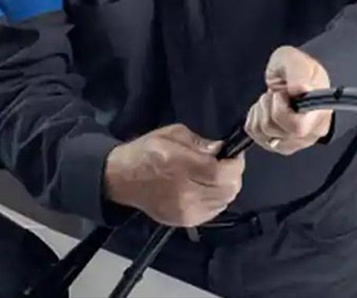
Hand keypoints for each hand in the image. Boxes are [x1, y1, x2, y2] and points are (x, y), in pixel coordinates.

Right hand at [103, 123, 243, 227]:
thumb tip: (220, 150)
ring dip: (225, 188)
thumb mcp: (171, 134)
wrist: (122, 179)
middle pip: (228, 190)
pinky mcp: (185, 222)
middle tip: (226, 165)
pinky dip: (216, 199)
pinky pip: (214, 211)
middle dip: (233, 175)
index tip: (233, 154)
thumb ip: (199, 142)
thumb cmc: (146, 152)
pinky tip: (206, 189)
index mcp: (179, 166)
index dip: (235, 163)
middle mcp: (185, 192)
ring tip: (214, 177)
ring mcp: (186, 211)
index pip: (223, 173)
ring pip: (224, 202)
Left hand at [245, 45, 332, 155]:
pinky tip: (267, 109)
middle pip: (274, 129)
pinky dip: (255, 117)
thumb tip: (300, 89)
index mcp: (319, 116)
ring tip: (273, 100)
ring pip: (262, 132)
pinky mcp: (277, 144)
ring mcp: (293, 142)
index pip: (297, 127)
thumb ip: (299, 72)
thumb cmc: (298, 69)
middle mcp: (309, 134)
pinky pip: (254, 134)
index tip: (282, 93)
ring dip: (261, 110)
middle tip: (278, 94)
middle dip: (268, 105)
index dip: (281, 110)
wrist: (294, 76)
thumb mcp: (296, 60)